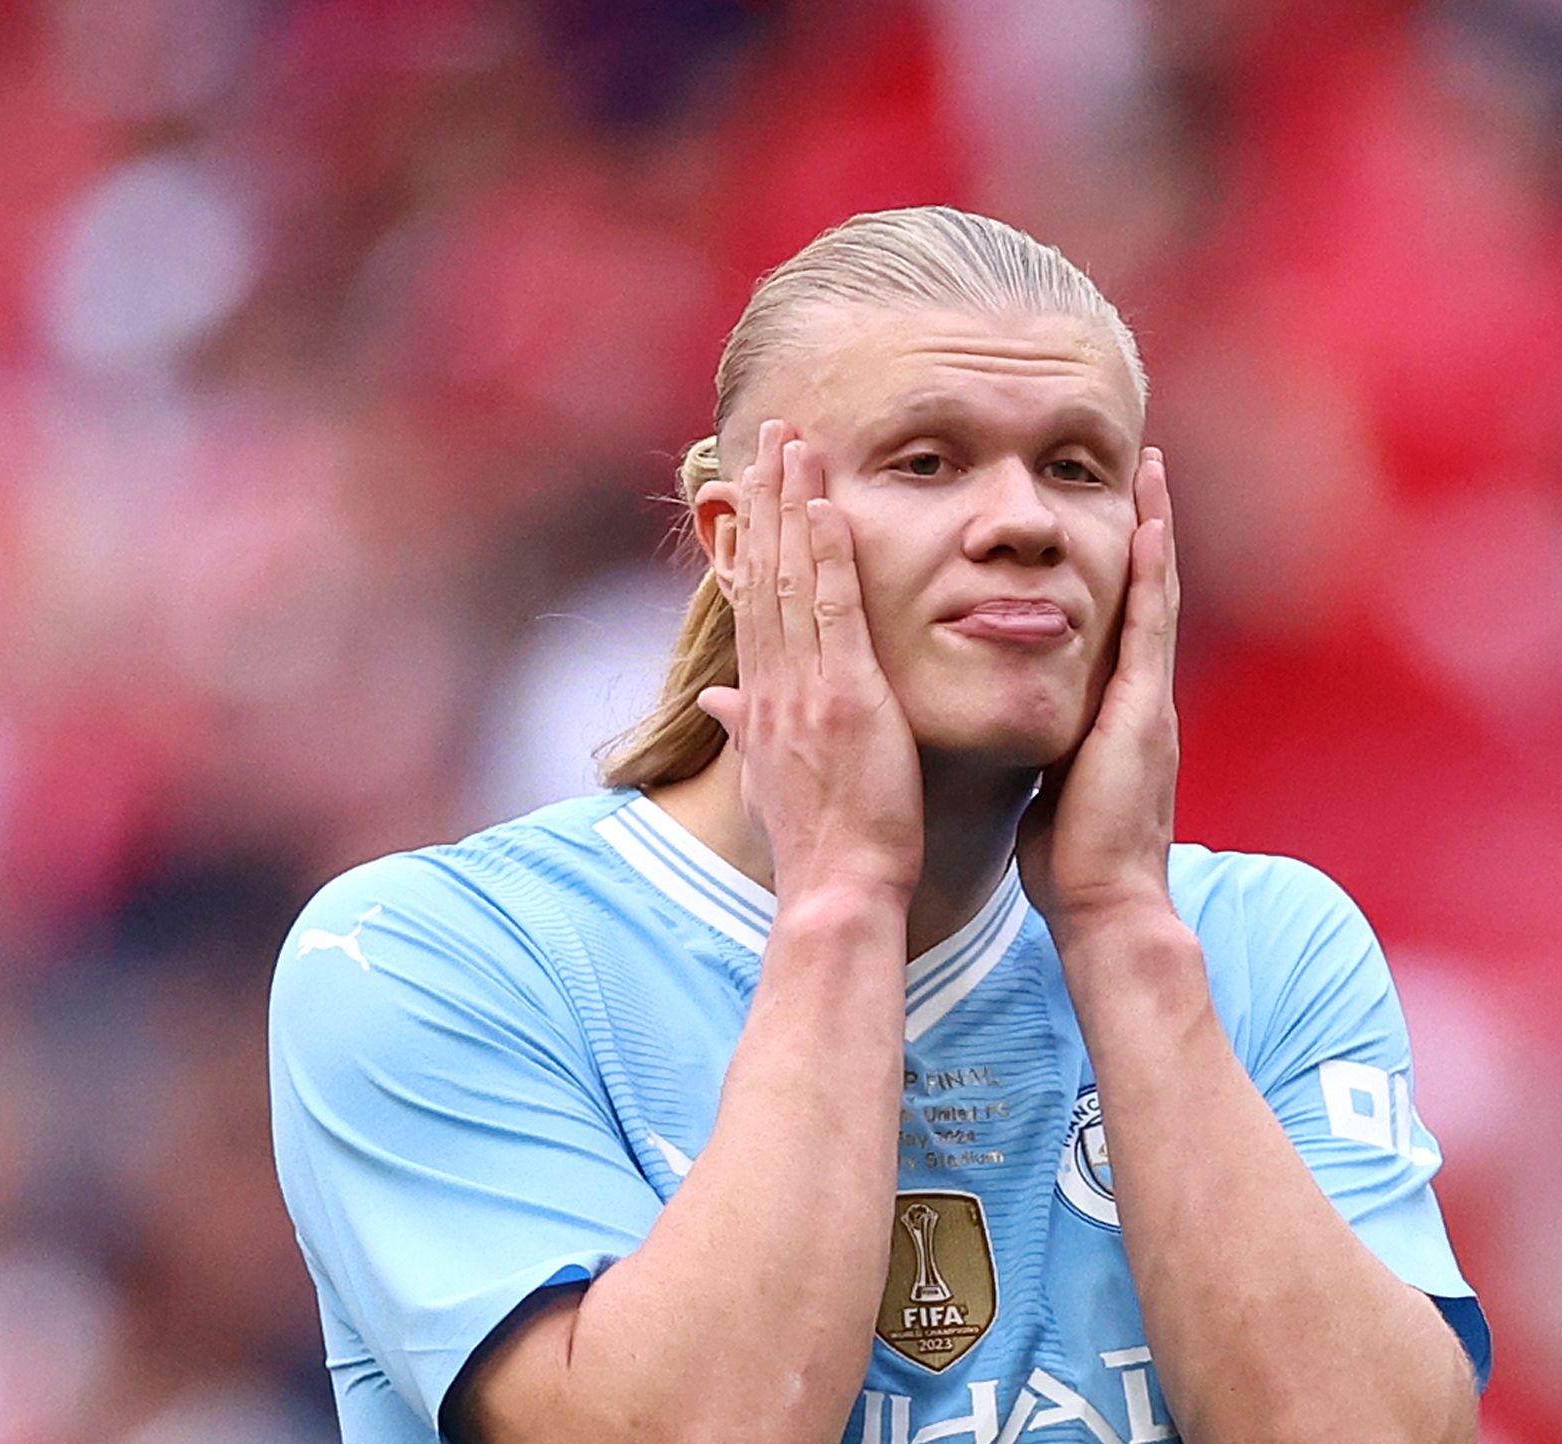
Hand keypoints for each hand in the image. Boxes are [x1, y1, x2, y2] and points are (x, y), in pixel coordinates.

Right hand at [697, 422, 925, 909]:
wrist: (835, 890)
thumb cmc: (818, 844)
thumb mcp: (770, 780)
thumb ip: (745, 729)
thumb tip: (715, 700)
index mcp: (759, 700)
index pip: (750, 601)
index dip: (749, 538)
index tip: (752, 485)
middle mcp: (772, 685)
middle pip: (762, 573)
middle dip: (764, 500)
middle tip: (772, 436)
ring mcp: (806, 688)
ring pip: (792, 579)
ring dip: (792, 506)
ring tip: (796, 445)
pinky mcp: (846, 698)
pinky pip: (835, 612)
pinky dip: (829, 557)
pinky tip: (827, 507)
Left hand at [1020, 448, 1179, 936]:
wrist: (1104, 907)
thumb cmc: (1069, 863)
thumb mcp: (1048, 790)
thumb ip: (1043, 754)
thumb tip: (1014, 737)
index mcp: (1117, 714)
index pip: (1116, 624)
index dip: (1116, 568)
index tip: (1107, 516)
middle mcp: (1142, 697)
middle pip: (1146, 593)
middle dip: (1145, 529)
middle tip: (1142, 466)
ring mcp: (1149, 701)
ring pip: (1154, 594)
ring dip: (1153, 528)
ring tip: (1149, 468)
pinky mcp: (1144, 711)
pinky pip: (1150, 624)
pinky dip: (1152, 570)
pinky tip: (1148, 522)